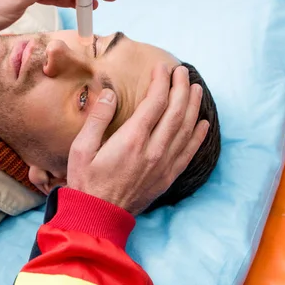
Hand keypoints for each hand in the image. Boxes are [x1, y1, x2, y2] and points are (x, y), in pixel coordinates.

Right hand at [66, 64, 209, 215]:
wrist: (99, 216)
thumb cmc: (86, 181)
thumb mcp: (82, 148)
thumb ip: (98, 119)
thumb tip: (110, 94)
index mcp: (131, 140)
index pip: (155, 102)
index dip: (161, 82)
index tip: (161, 68)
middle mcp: (153, 150)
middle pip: (175, 111)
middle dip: (180, 87)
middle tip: (181, 71)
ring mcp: (163, 164)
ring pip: (186, 128)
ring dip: (192, 105)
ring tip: (194, 88)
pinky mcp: (168, 176)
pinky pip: (189, 151)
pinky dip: (198, 135)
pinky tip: (203, 122)